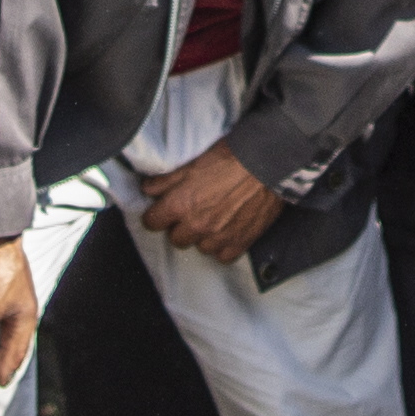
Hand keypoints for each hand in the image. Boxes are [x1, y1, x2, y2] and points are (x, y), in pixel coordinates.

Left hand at [136, 144, 285, 263]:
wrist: (267, 164)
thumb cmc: (229, 158)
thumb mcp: (191, 164)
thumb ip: (166, 180)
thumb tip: (147, 189)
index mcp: (180, 205)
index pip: (152, 223)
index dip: (156, 215)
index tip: (162, 211)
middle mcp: (196, 226)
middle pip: (176, 239)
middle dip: (180, 227)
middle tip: (192, 213)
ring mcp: (218, 238)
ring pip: (200, 248)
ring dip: (203, 237)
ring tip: (214, 220)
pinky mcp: (240, 243)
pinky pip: (223, 256)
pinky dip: (224, 246)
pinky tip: (228, 231)